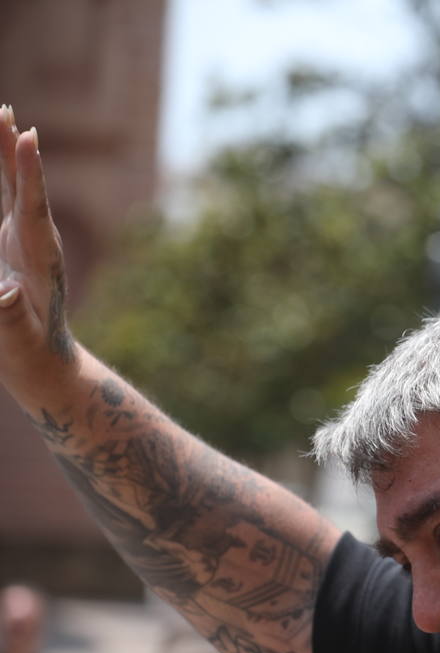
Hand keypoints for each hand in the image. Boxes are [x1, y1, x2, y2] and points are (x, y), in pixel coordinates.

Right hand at [0, 104, 71, 381]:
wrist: (42, 360)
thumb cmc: (28, 350)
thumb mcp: (17, 337)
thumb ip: (6, 314)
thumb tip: (1, 290)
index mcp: (41, 258)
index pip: (33, 208)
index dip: (31, 173)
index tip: (29, 137)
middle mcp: (36, 240)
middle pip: (22, 187)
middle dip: (12, 150)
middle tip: (7, 110)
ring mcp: (23, 239)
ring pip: (11, 188)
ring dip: (4, 154)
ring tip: (3, 116)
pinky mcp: (11, 243)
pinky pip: (3, 202)